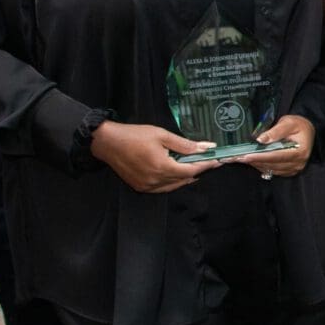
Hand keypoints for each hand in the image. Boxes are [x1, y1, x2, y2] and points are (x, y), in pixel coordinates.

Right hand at [90, 121, 224, 192]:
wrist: (107, 143)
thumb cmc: (134, 135)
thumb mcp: (162, 135)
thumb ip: (185, 144)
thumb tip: (206, 147)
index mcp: (163, 167)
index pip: (191, 170)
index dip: (206, 165)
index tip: (217, 160)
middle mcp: (156, 180)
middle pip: (184, 179)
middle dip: (198, 170)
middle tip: (208, 162)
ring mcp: (147, 186)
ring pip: (174, 186)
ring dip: (186, 178)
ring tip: (195, 168)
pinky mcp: (140, 187)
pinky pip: (162, 189)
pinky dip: (172, 183)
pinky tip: (176, 175)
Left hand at [242, 114, 315, 175]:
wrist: (307, 131)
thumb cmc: (298, 125)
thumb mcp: (288, 123)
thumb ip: (275, 132)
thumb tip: (260, 140)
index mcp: (300, 151)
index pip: (277, 156)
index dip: (260, 156)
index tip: (245, 156)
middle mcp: (298, 163)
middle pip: (272, 164)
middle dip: (253, 160)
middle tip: (236, 157)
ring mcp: (294, 169)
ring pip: (270, 169)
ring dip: (255, 164)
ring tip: (241, 158)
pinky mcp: (289, 171)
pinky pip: (272, 171)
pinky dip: (261, 166)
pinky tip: (252, 160)